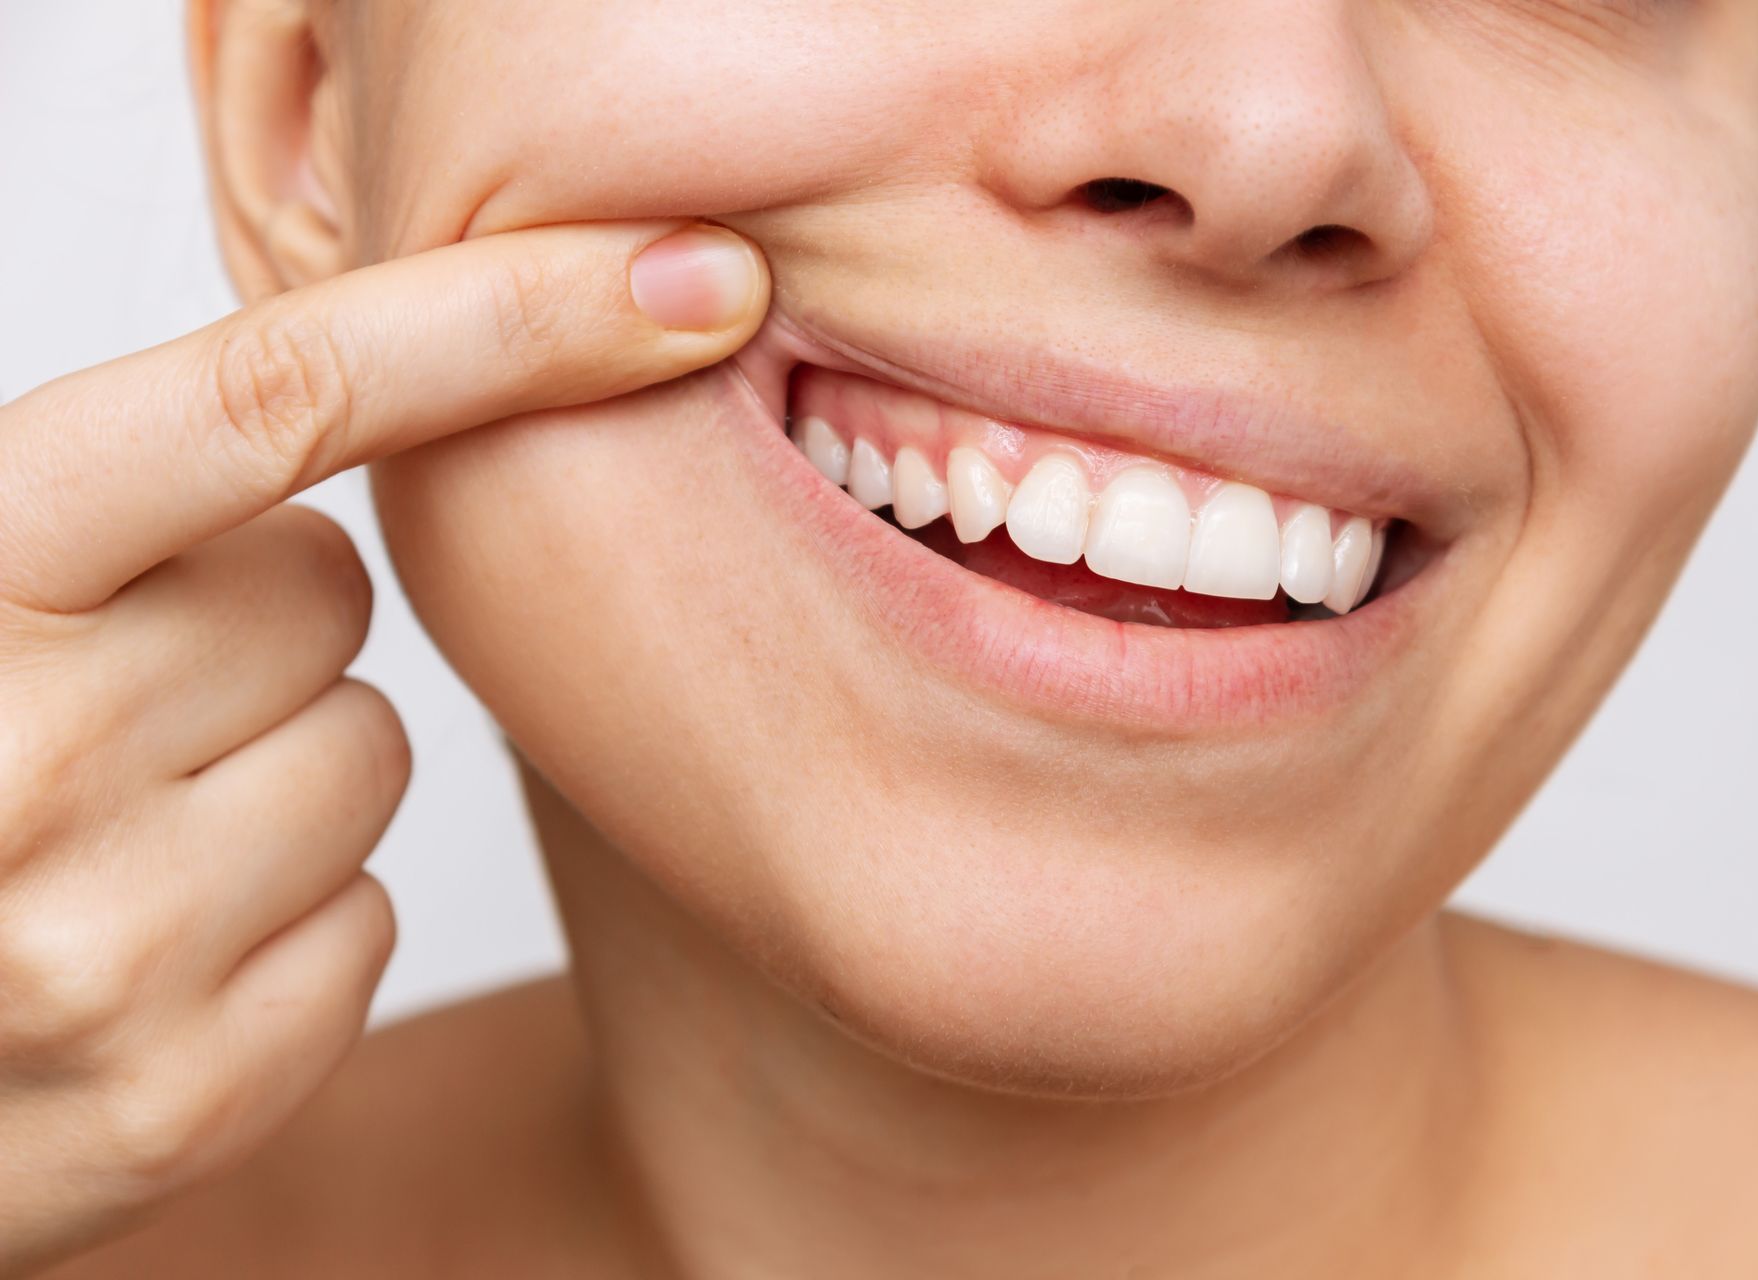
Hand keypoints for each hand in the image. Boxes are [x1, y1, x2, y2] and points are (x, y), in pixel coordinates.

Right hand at [0, 220, 768, 1274]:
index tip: (695, 273)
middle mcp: (15, 758)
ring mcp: (98, 950)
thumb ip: (137, 482)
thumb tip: (460, 357)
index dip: (508, 316)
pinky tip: (149, 944)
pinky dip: (287, 920)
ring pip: (370, 760)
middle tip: (117, 696)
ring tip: (114, 829)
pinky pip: (367, 922)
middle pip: (333, 597)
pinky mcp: (180, 1098)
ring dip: (276, 774)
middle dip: (255, 626)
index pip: (281, 392)